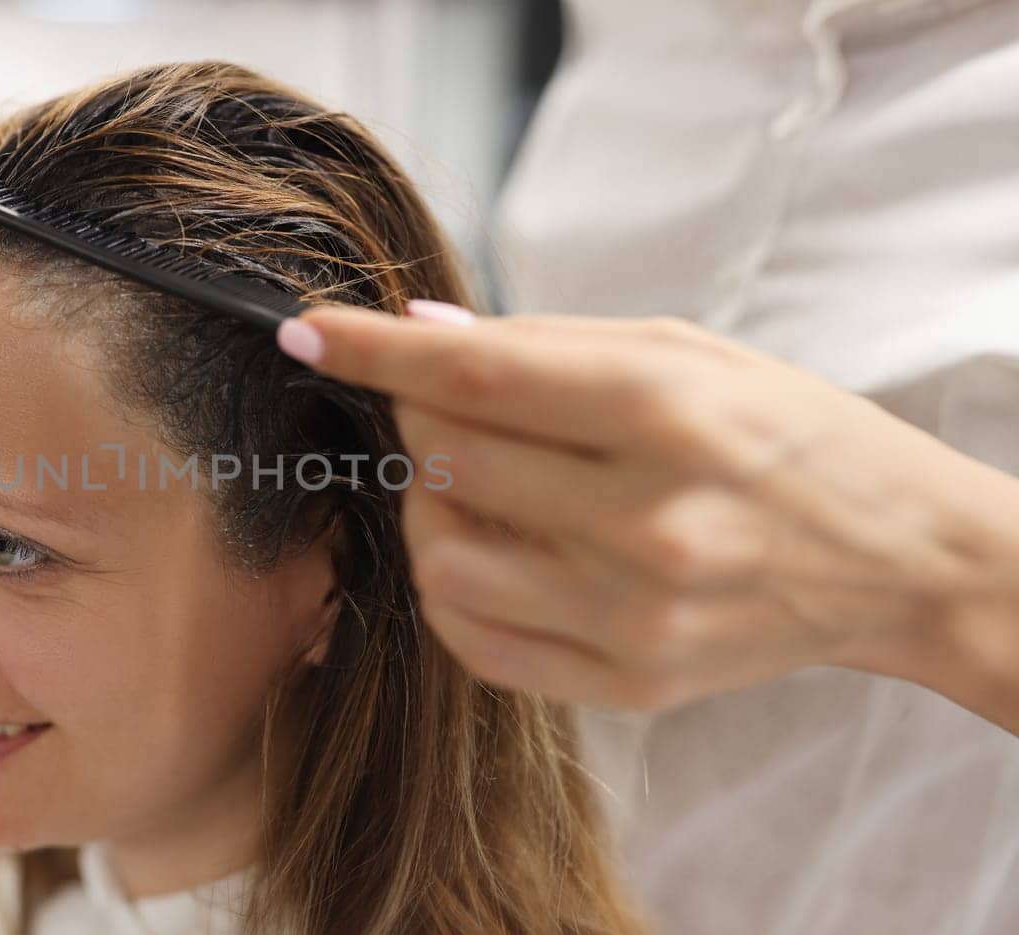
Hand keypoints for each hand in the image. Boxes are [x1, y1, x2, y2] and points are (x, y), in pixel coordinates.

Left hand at [276, 300, 1018, 723]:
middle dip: (417, 417)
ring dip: (429, 509)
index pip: (477, 377)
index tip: (307, 330)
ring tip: (475, 484)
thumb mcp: (691, 352)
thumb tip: (420, 330)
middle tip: (444, 402)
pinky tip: (492, 548)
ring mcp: (635, 618)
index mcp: (668, 415)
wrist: (895, 559)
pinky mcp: (627, 684)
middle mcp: (648, 523)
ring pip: (441, 560)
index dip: (374, 350)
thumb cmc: (789, 436)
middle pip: (447, 463)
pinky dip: (454, 587)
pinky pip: (474, 641)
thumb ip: (549, 342)